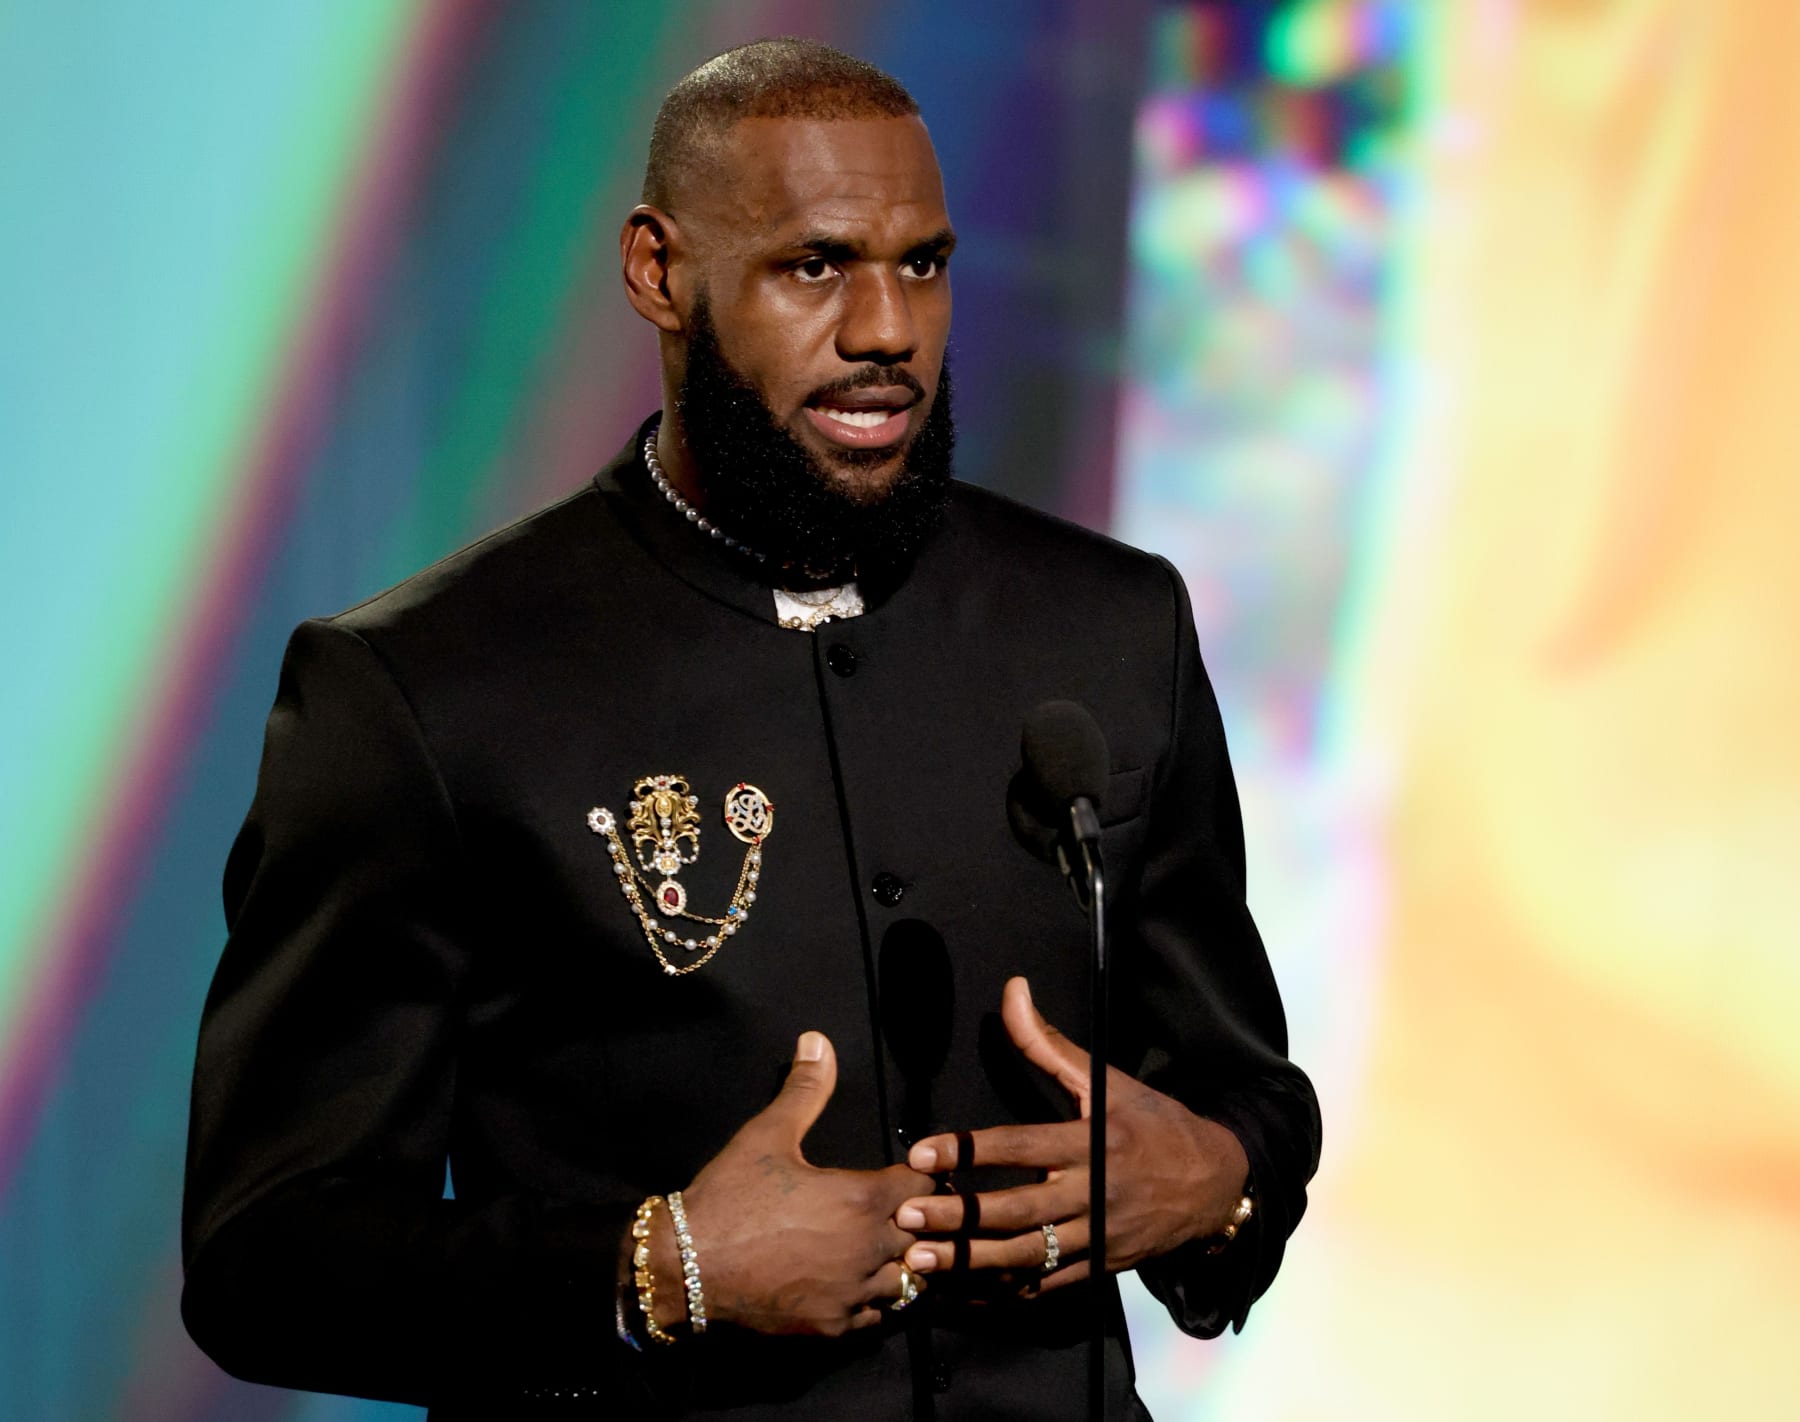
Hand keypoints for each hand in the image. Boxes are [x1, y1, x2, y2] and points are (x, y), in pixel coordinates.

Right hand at [659, 1031, 932, 1334]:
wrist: (685, 1267)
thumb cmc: (730, 1197)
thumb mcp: (767, 1134)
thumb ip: (804, 1089)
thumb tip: (818, 1040)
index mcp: (862, 1198)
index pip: (926, 1186)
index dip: (922, 1176)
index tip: (909, 1173)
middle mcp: (869, 1249)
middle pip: (926, 1234)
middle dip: (918, 1220)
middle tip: (900, 1209)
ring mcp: (854, 1293)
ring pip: (908, 1281)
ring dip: (902, 1262)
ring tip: (886, 1246)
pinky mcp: (835, 1326)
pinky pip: (879, 1316)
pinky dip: (877, 1299)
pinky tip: (860, 1281)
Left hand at [895, 977, 1247, 1291]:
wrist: (1216, 1182)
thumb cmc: (1155, 1124)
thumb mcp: (1106, 1081)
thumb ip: (1049, 1043)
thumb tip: (1013, 991)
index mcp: (1092, 1141)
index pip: (1021, 1145)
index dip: (970, 1150)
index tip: (925, 1152)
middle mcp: (1093, 1192)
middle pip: (1017, 1208)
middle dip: (959, 1215)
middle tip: (908, 1213)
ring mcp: (1098, 1236)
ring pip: (1028, 1254)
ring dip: (972, 1260)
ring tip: (923, 1258)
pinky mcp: (1102, 1267)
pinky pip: (1050, 1284)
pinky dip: (1008, 1290)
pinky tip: (968, 1289)